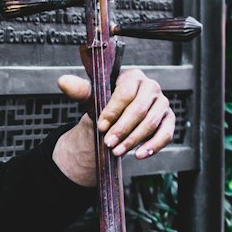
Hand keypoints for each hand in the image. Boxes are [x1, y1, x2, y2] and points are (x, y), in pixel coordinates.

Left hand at [53, 69, 175, 183]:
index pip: (126, 93)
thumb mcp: (91, 99)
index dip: (113, 111)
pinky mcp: (168, 120)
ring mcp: (162, 104)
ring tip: (117, 152)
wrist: (114, 121)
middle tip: (108, 143)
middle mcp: (151, 87)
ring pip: (151, 123)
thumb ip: (80, 91)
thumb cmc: (104, 106)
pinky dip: (153, 146)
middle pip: (139, 110)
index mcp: (133, 76)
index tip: (100, 126)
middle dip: (122, 129)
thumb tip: (63, 82)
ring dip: (133, 140)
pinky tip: (139, 155)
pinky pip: (165, 134)